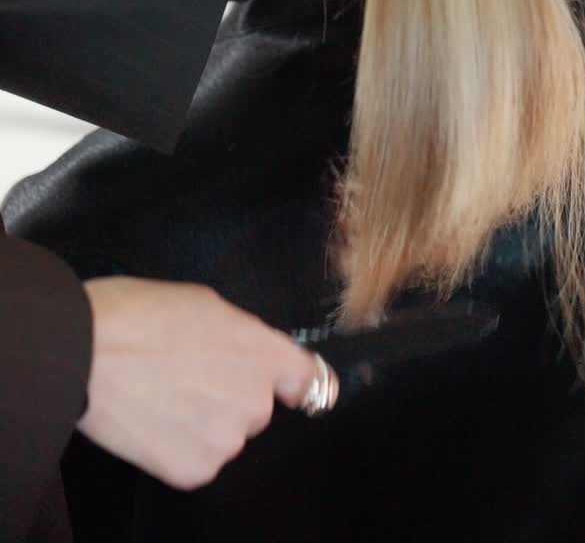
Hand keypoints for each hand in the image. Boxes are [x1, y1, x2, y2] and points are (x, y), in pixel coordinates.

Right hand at [78, 277, 334, 489]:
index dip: (299, 385)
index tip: (296, 392)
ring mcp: (225, 439)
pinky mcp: (194, 470)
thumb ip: (241, 334)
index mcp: (262, 351)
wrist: (86, 351)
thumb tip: (247, 352)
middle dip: (230, 396)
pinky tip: (150, 419)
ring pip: (224, 435)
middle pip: (256, 408)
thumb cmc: (137, 314)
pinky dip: (177, 446)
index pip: (309, 379)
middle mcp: (254, 400)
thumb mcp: (205, 303)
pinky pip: (197, 459)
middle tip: (186, 375)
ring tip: (160, 394)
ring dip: (202, 422)